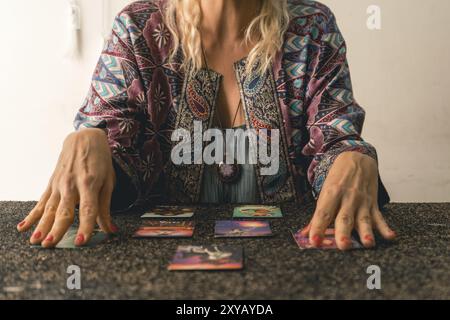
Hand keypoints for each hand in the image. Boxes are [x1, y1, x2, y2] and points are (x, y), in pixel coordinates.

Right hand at [17, 128, 116, 247]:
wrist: (84, 138)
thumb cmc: (100, 161)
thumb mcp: (108, 181)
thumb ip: (106, 207)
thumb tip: (110, 230)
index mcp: (90, 183)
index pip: (88, 209)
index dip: (85, 226)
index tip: (81, 242)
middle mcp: (72, 184)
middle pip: (64, 210)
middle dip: (57, 229)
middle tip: (51, 244)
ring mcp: (59, 184)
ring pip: (50, 209)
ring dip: (42, 226)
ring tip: (36, 241)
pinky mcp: (51, 183)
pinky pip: (41, 202)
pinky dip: (32, 215)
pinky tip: (23, 227)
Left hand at [302, 152, 395, 249]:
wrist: (357, 159)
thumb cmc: (337, 180)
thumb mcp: (325, 193)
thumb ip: (318, 215)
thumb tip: (305, 234)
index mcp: (331, 194)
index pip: (323, 214)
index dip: (318, 228)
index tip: (314, 241)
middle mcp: (347, 198)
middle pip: (344, 218)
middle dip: (343, 233)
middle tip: (342, 246)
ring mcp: (362, 201)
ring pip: (363, 219)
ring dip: (366, 232)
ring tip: (368, 244)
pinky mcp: (373, 204)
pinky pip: (379, 217)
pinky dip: (385, 228)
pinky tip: (391, 236)